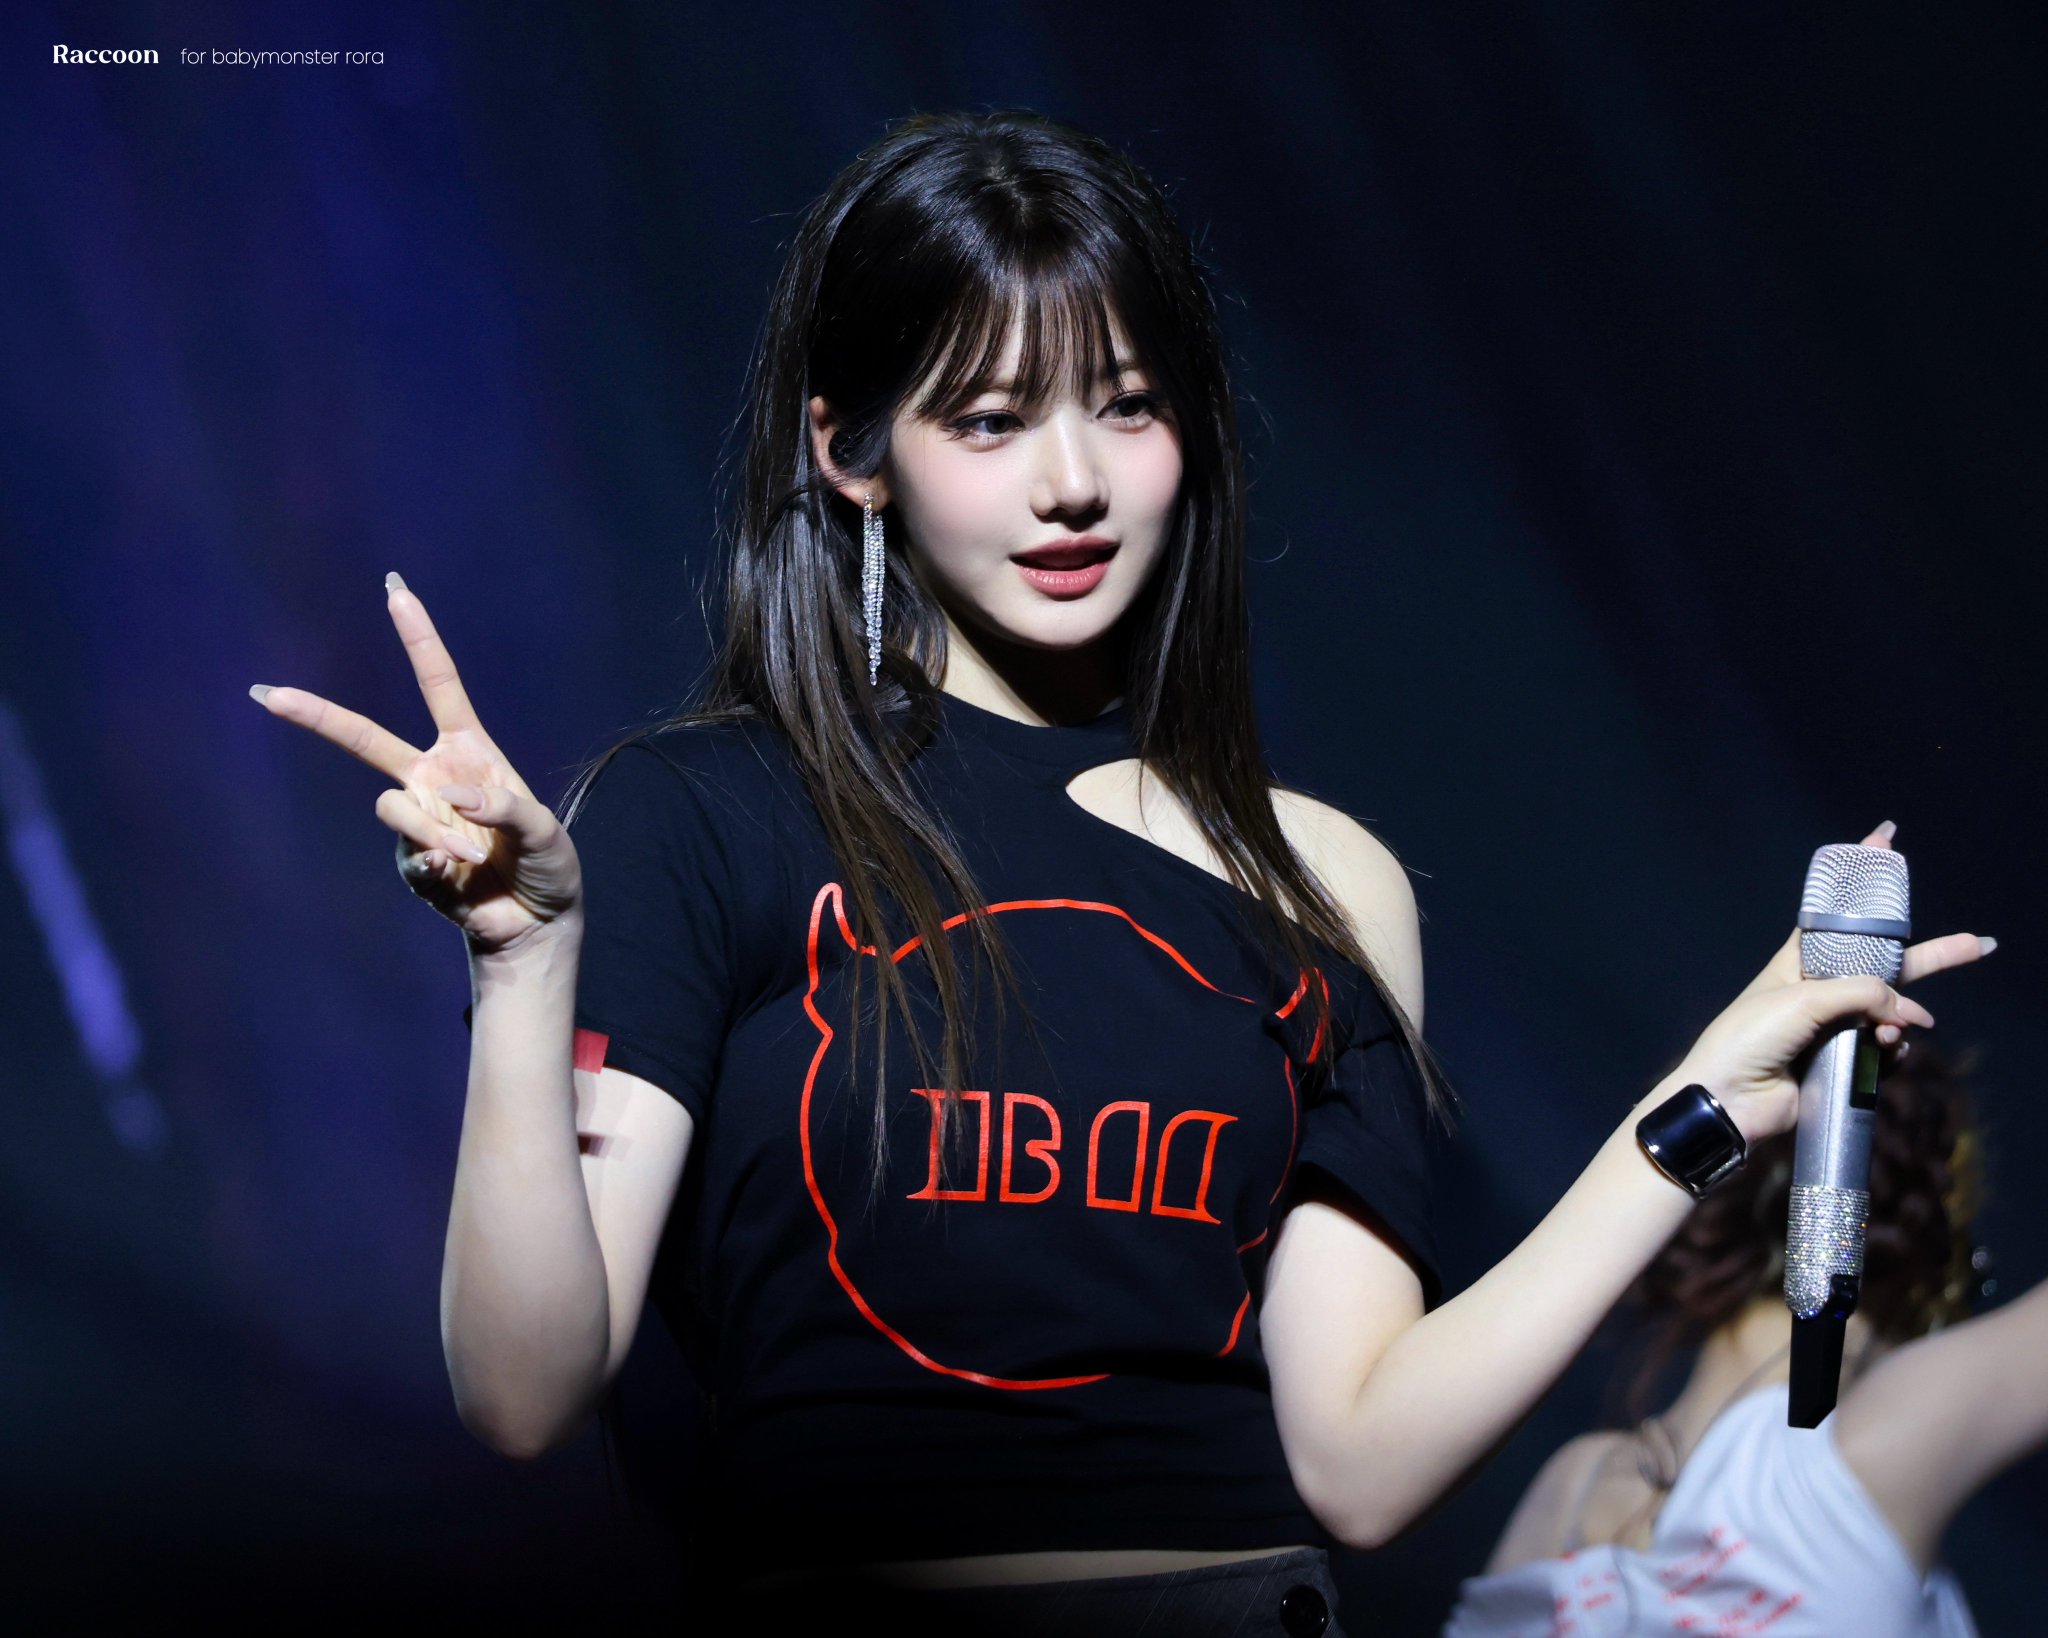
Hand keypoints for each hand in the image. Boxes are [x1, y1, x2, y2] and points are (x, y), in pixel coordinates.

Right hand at [249, 573, 581, 957]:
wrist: (535, 923)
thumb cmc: (546, 865)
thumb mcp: (543, 831)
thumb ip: (505, 809)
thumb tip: (452, 798)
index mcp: (470, 752)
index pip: (439, 685)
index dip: (418, 638)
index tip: (395, 590)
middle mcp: (434, 778)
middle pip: (364, 738)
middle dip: (315, 716)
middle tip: (266, 695)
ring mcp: (417, 819)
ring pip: (391, 807)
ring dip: (430, 831)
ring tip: (469, 857)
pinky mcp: (409, 861)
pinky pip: (406, 853)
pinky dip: (433, 865)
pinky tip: (457, 876)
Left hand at [1669, 822, 1993, 1143]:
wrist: (1730, 1100)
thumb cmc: (1750, 1037)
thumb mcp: (1803, 999)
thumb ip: (1862, 992)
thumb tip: (1904, 1012)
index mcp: (1798, 964)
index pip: (1837, 917)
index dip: (1863, 886)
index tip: (1884, 841)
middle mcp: (1819, 993)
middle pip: (1887, 967)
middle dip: (1933, 958)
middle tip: (1979, 945)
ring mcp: (1834, 1029)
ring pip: (1892, 1014)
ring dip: (1901, 1020)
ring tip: (1891, 1032)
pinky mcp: (1844, 1063)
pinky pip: (1886, 1051)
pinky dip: (1892, 1050)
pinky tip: (1885, 1051)